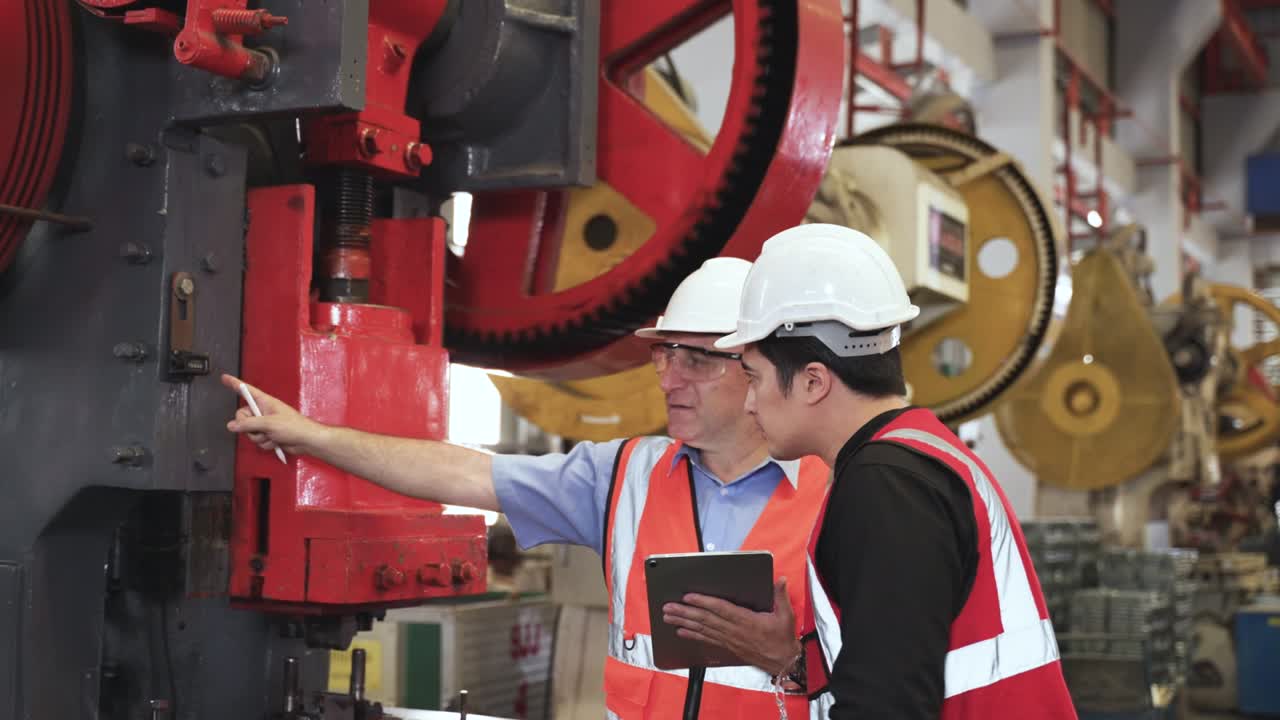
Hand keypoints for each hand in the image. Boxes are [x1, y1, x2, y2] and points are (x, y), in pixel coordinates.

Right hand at [221, 374, 325, 455]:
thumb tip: (233, 425)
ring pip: (249, 432)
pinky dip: (266, 444)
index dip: (234, 384)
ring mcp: (266, 424)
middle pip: (242, 417)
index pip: (246, 390)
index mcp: (265, 401)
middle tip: (262, 429)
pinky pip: (258, 441)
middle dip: (249, 427)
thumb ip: (248, 424)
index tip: (224, 378)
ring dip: (260, 438)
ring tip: (272, 435)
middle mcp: (264, 411)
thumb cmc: (295, 426)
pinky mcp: (269, 434)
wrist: (306, 441)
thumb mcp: (268, 423)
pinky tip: (276, 441)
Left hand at [663, 577, 801, 681]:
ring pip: (703, 629)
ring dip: (684, 622)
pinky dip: (693, 635)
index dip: (703, 602)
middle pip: (706, 619)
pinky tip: (681, 632)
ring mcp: (729, 640)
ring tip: (668, 617)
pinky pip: (707, 639)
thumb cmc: (783, 639)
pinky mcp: (728, 646)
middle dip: (685, 612)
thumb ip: (780, 596)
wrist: (783, 662)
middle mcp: (734, 631)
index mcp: (747, 621)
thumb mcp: (786, 616)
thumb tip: (781, 580)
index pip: (721, 609)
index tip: (688, 596)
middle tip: (668, 607)